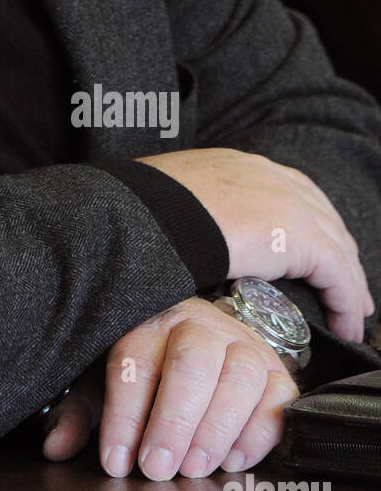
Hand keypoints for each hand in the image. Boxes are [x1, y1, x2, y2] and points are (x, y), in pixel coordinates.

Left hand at [43, 297, 299, 480]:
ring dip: (217, 428)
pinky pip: (280, 395)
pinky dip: (260, 431)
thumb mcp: (102, 379)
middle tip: (159, 467)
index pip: (134, 360)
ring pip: (241, 374)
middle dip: (174, 421)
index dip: (124, 415)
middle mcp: (197, 324)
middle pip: (191, 362)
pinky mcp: (275, 368)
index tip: (116, 460)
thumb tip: (56, 446)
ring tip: (194, 467)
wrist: (191, 332)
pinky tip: (233, 459)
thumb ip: (82, 412)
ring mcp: (240, 343)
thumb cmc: (141, 362)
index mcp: (147, 320)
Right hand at [137, 147, 372, 341]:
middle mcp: (268, 175)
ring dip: (346, 283)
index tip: (314, 250)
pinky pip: (338, 274)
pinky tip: (346, 324)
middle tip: (344, 286)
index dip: (308, 223)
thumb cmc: (139, 212)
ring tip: (351, 313)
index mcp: (236, 166)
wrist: (142, 212)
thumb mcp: (167, 202)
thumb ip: (187, 213)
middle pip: (321, 215)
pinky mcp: (298, 235)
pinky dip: (346, 302)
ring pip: (336, 247)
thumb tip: (176, 236)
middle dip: (337, 251)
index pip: (288, 191)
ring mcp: (286, 200)